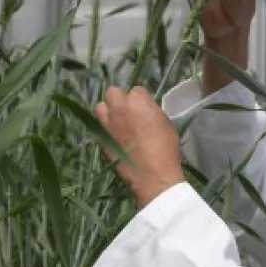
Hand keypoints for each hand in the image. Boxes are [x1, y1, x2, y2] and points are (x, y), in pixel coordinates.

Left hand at [95, 86, 185, 207]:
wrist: (153, 175)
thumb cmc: (166, 149)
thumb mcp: (166, 124)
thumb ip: (152, 112)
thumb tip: (145, 112)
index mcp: (138, 101)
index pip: (136, 90)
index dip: (141, 100)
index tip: (145, 110)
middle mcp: (118, 108)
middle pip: (113, 92)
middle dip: (120, 99)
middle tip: (128, 112)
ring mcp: (107, 123)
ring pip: (100, 107)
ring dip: (108, 111)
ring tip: (117, 122)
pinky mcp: (100, 139)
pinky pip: (99, 127)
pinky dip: (105, 128)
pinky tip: (114, 137)